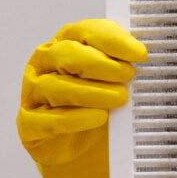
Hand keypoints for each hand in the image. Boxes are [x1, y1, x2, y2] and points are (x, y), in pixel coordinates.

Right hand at [16, 19, 146, 177]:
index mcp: (66, 41)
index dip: (114, 41)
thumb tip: (147, 56)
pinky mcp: (29, 123)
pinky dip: (76, 118)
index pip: (86, 31)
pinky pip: (49, 119)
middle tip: (128, 76)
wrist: (79, 146)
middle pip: (67, 54)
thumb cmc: (96, 102)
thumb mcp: (111, 78)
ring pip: (56, 86)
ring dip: (92, 92)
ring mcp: (33, 92)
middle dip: (102, 64)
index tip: (140, 54)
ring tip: (120, 99)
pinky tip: (98, 118)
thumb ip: (123, 63)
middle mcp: (45, 62)